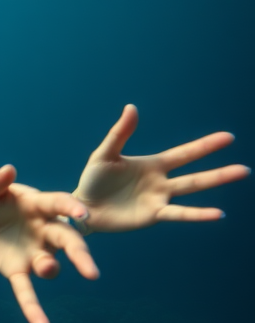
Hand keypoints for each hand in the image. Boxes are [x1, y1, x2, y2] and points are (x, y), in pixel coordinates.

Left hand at [0, 165, 98, 322]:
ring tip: (46, 269)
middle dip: (79, 254)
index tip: (82, 213)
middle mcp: (45, 231)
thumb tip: (4, 169)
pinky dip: (34, 309)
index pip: (60, 205)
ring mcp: (35, 253)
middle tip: (90, 270)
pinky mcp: (19, 271)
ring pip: (50, 264)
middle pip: (68, 241)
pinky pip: (28, 292)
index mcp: (41, 206)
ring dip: (50, 268)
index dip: (71, 208)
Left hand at [75, 105, 248, 232]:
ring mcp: (159, 199)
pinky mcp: (153, 214)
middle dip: (219, 171)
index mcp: (152, 165)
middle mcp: (161, 181)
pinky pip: (179, 213)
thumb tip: (131, 107)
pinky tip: (217, 213)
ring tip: (237, 182)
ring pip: (191, 191)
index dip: (205, 146)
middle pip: (195, 173)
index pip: (184, 154)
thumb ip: (119, 133)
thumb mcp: (105, 154)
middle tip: (245, 168)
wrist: (83, 206)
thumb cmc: (93, 179)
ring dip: (214, 186)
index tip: (228, 137)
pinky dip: (198, 214)